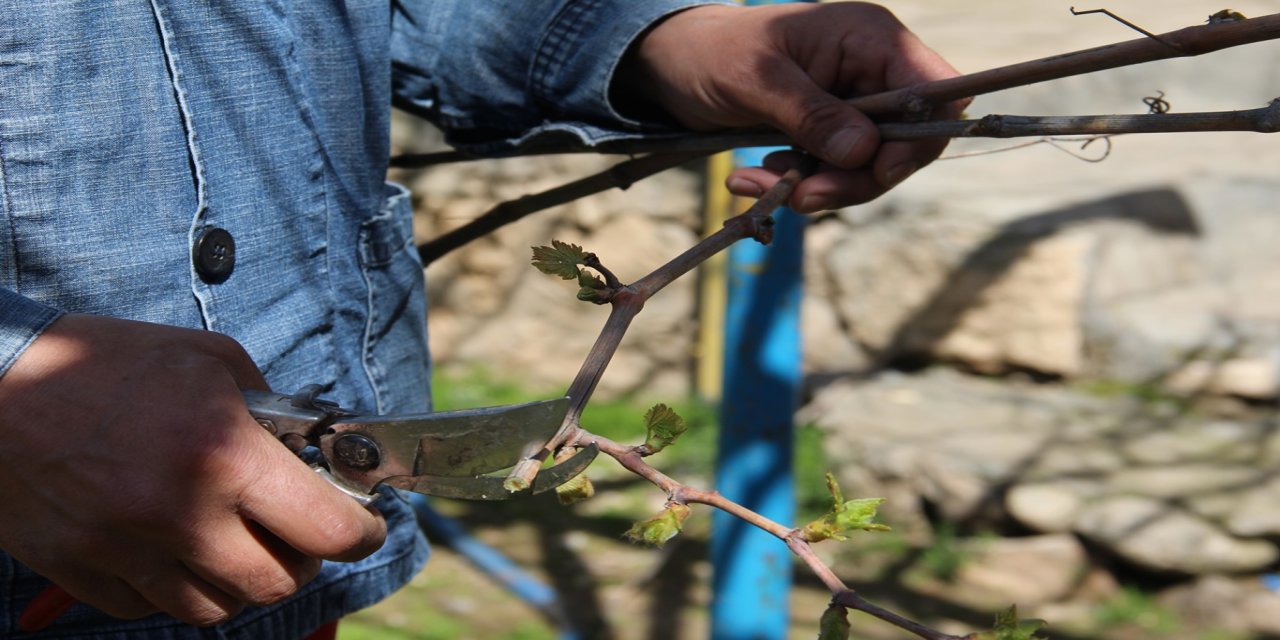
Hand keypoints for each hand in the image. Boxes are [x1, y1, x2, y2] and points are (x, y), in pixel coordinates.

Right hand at [0, 314, 385, 625]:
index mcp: (223, 452)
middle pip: (278, 583)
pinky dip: (176, 588)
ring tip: (233, 540)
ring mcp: (127, 551)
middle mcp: (180, 513)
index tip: (365, 526)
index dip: (362, 534)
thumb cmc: (104, 362)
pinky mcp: (83, 572)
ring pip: (217, 608)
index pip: (327, 530)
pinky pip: (152, 609)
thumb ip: (272, 405)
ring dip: (240, 581)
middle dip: (302, 561)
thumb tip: (317, 442)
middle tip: (297, 532)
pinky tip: (174, 547)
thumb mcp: (209, 358)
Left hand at [622, 2, 965, 210]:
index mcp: (871, 40)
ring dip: (818, 189)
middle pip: (906, 144)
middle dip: (854, 179)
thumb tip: (864, 151)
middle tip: (800, 197)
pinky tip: (752, 178)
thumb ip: (813, 114)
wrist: (674, 65)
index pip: (939, 91)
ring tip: (757, 183)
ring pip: (868, 169)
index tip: (875, 171)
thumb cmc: (713, 54)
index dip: (919, 138)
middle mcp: (872, 72)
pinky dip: (798, 186)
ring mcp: (852, 106)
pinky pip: (834, 175)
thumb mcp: (758, 80)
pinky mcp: (828, 135)